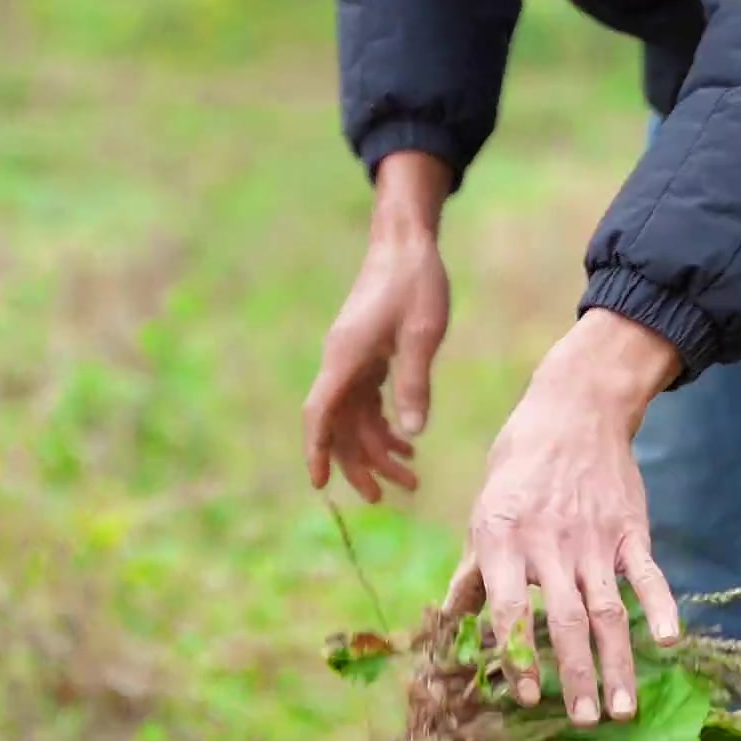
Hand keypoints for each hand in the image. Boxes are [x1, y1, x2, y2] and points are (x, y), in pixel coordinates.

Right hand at [304, 154, 452, 498]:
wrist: (405, 243)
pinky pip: (367, 402)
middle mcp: (340, 363)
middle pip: (340, 426)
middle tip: (386, 497)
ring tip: (411, 479)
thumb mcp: (423, 334)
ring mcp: (351, 360)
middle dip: (360, 465)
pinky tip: (408, 443)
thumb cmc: (415, 282)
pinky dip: (385, 425)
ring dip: (379, 449)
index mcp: (346, 358)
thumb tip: (412, 433)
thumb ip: (415, 382)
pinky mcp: (365, 356)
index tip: (319, 484)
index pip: (320, 414)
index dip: (317, 450)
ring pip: (355, 418)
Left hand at [446, 309, 682, 721]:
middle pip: (565, 621)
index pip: (511, 609)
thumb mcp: (484, 510)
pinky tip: (668, 642)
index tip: (526, 699)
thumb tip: (449, 622)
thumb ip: (474, 571)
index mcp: (503, 539)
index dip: (518, 656)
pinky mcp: (631, 529)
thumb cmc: (518, 465)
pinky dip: (660, 606)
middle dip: (575, 676)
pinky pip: (648, 574)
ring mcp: (595, 537)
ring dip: (617, 663)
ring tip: (623, 709)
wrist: (575, 409)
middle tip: (583, 722)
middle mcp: (549, 542)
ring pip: (608, 610)